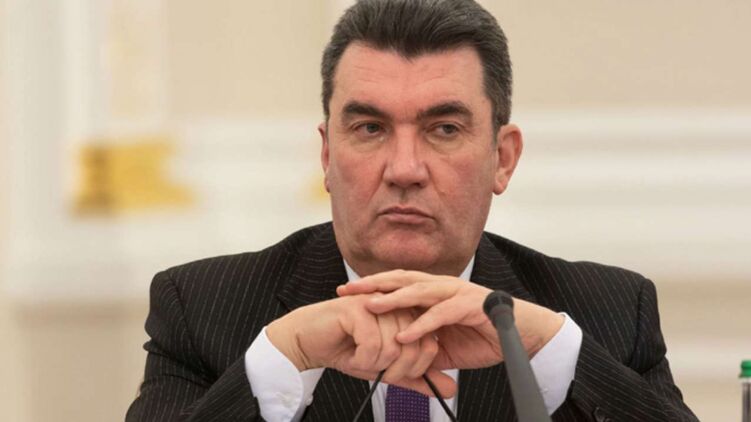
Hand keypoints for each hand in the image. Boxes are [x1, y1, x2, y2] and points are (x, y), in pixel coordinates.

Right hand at [266, 294, 456, 396]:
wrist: (309, 341)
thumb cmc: (347, 349)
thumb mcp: (388, 368)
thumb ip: (420, 377)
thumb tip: (451, 390)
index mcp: (407, 314)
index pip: (429, 345)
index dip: (415, 368)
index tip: (394, 373)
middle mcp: (396, 305)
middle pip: (414, 346)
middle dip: (395, 369)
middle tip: (375, 369)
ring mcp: (378, 303)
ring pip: (394, 346)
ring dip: (375, 364)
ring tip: (361, 358)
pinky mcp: (358, 308)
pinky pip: (373, 344)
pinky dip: (362, 359)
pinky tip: (353, 355)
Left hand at [336, 270, 563, 369]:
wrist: (523, 335)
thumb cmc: (484, 336)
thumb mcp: (443, 346)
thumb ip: (421, 346)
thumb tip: (398, 358)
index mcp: (434, 292)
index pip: (397, 284)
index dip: (372, 287)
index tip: (346, 293)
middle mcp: (443, 287)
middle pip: (401, 279)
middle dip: (373, 284)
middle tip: (347, 291)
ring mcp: (457, 293)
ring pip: (419, 291)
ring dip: (393, 299)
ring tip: (370, 306)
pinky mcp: (471, 307)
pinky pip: (442, 315)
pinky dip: (422, 325)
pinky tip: (406, 335)